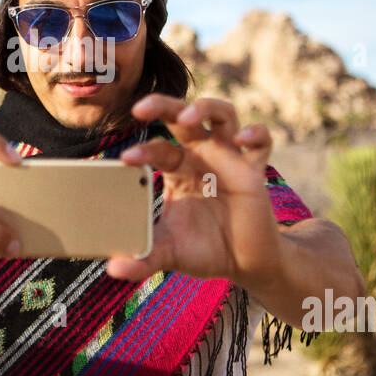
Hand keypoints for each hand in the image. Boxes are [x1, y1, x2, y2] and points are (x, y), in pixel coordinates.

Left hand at [107, 94, 281, 284]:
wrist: (245, 263)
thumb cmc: (205, 249)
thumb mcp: (170, 253)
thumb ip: (144, 258)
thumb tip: (113, 270)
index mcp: (178, 169)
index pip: (158, 148)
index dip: (143, 150)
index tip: (126, 159)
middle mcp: (202, 156)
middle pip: (183, 117)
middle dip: (163, 105)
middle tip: (140, 108)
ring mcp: (229, 158)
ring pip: (222, 115)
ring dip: (205, 108)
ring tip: (188, 118)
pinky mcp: (254, 170)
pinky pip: (261, 142)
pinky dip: (256, 134)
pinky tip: (244, 138)